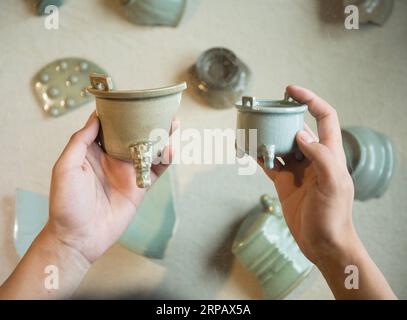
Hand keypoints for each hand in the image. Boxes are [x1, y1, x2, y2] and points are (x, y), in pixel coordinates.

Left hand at [46, 112, 173, 262]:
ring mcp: (128, 171)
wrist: (80, 236)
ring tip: (172, 123)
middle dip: (147, 121)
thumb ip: (80, 141)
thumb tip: (96, 117)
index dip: (121, 112)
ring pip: (149, 149)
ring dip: (162, 137)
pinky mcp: (140, 186)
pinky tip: (172, 148)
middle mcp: (113, 158)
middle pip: (134, 134)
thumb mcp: (65, 167)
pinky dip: (166, 159)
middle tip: (160, 108)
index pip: (110, 125)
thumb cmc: (66, 203)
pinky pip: (156, 170)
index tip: (132, 98)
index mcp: (94, 150)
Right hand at [259, 86, 395, 298]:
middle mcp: (313, 157)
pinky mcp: (284, 182)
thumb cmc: (333, 215)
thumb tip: (300, 134)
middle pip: (297, 128)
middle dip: (281, 117)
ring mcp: (297, 169)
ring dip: (267, 136)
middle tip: (263, 110)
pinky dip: (258, 156)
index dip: (310, 100)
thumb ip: (319, 156)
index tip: (290, 91)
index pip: (324, 117)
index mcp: (329, 153)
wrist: (322, 243)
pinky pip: (270, 163)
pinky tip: (248, 150)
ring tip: (251, 128)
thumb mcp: (332, 184)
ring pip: (280, 144)